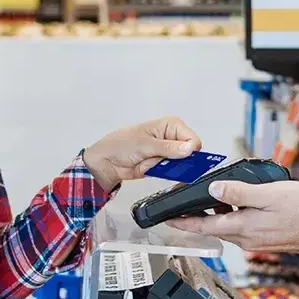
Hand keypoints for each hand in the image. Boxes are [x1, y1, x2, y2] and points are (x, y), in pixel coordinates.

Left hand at [83, 116, 201, 190]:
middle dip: (174, 160)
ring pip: (180, 164)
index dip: (189, 149)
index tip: (180, 157)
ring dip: (164, 167)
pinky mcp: (162, 165)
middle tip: (160, 159)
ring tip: (149, 161)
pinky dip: (160, 172)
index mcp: (169, 125)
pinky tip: (147, 167)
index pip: (191, 138)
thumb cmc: (120, 145)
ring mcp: (167, 152)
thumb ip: (168, 148)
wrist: (107, 162)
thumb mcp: (145, 144)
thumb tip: (188, 149)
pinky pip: (171, 172)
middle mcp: (170, 137)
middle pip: (188, 153)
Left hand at [167, 180, 298, 253]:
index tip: (168, 217)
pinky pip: (241, 226)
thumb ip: (240, 192)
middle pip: (213, 225)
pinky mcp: (264, 237)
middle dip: (197, 214)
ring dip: (218, 212)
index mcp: (243, 227)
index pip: (204, 225)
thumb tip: (213, 189)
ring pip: (228, 225)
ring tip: (213, 194)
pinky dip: (234, 214)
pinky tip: (240, 201)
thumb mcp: (269, 194)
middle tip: (185, 201)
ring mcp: (255, 239)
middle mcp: (246, 238)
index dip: (183, 221)